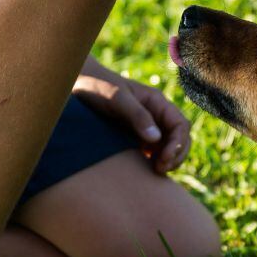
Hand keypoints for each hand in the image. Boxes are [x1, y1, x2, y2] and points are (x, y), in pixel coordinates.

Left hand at [74, 60, 190, 173]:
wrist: (75, 84)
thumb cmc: (97, 87)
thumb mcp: (117, 99)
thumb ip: (137, 116)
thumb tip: (156, 138)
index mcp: (157, 103)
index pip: (180, 125)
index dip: (178, 144)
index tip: (164, 158)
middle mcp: (156, 115)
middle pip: (180, 138)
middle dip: (176, 155)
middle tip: (161, 169)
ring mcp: (147, 127)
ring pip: (169, 147)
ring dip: (168, 160)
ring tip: (156, 171)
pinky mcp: (135, 137)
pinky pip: (153, 152)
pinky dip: (155, 161)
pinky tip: (145, 170)